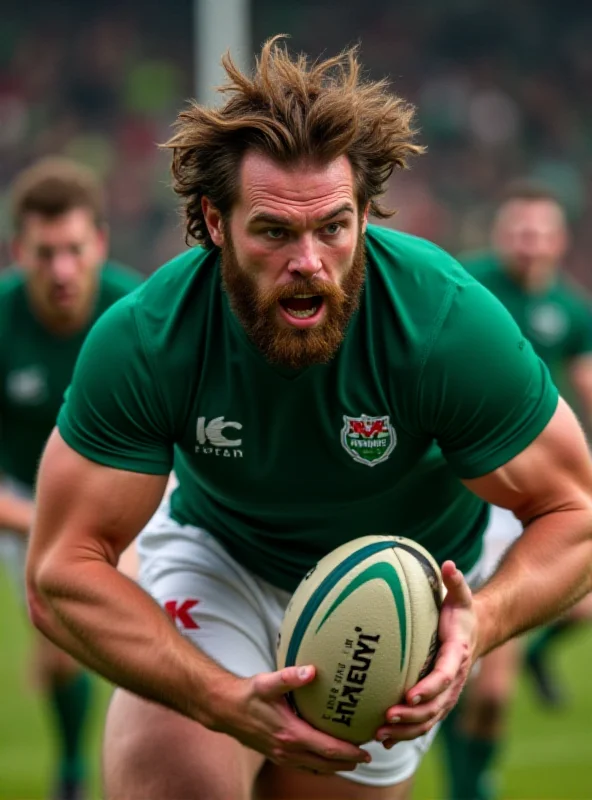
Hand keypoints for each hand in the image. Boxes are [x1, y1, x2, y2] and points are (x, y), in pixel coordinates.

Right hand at [214, 664, 371, 773]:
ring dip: (334, 766)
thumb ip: (290, 676)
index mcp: (290, 734)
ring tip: (351, 759)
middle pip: (324, 764)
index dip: (348, 752)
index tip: (366, 750)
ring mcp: (281, 755)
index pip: (326, 749)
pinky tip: (324, 758)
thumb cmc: (248, 694)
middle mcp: (287, 749)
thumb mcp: (267, 682)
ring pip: (314, 768)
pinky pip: (303, 766)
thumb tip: (312, 670)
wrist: (224, 709)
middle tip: (367, 756)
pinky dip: (318, 766)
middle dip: (347, 762)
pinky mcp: (276, 754)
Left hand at [375, 561, 476, 747]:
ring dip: (406, 730)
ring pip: (428, 720)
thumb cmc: (462, 613)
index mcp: (457, 657)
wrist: (478, 633)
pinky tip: (381, 737)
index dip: (428, 688)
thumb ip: (456, 582)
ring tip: (380, 733)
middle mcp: (454, 681)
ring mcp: (447, 695)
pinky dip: (405, 732)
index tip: (409, 694)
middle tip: (387, 717)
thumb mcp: (461, 596)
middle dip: (412, 716)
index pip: (444, 677)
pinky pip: (423, 721)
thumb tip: (450, 564)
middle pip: (435, 707)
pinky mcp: (438, 701)